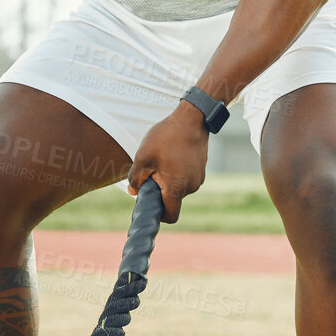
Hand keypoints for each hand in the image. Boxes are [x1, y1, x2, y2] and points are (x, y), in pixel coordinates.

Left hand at [128, 103, 209, 223]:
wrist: (192, 119)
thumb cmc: (166, 137)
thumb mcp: (143, 157)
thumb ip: (136, 179)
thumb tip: (134, 191)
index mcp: (176, 187)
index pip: (170, 216)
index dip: (159, 215)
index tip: (150, 203)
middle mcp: (191, 187)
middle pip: (173, 200)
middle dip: (161, 191)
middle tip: (152, 172)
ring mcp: (198, 178)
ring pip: (180, 188)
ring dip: (169, 180)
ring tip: (163, 160)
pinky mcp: (201, 169)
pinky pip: (186, 178)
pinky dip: (178, 172)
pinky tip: (173, 155)